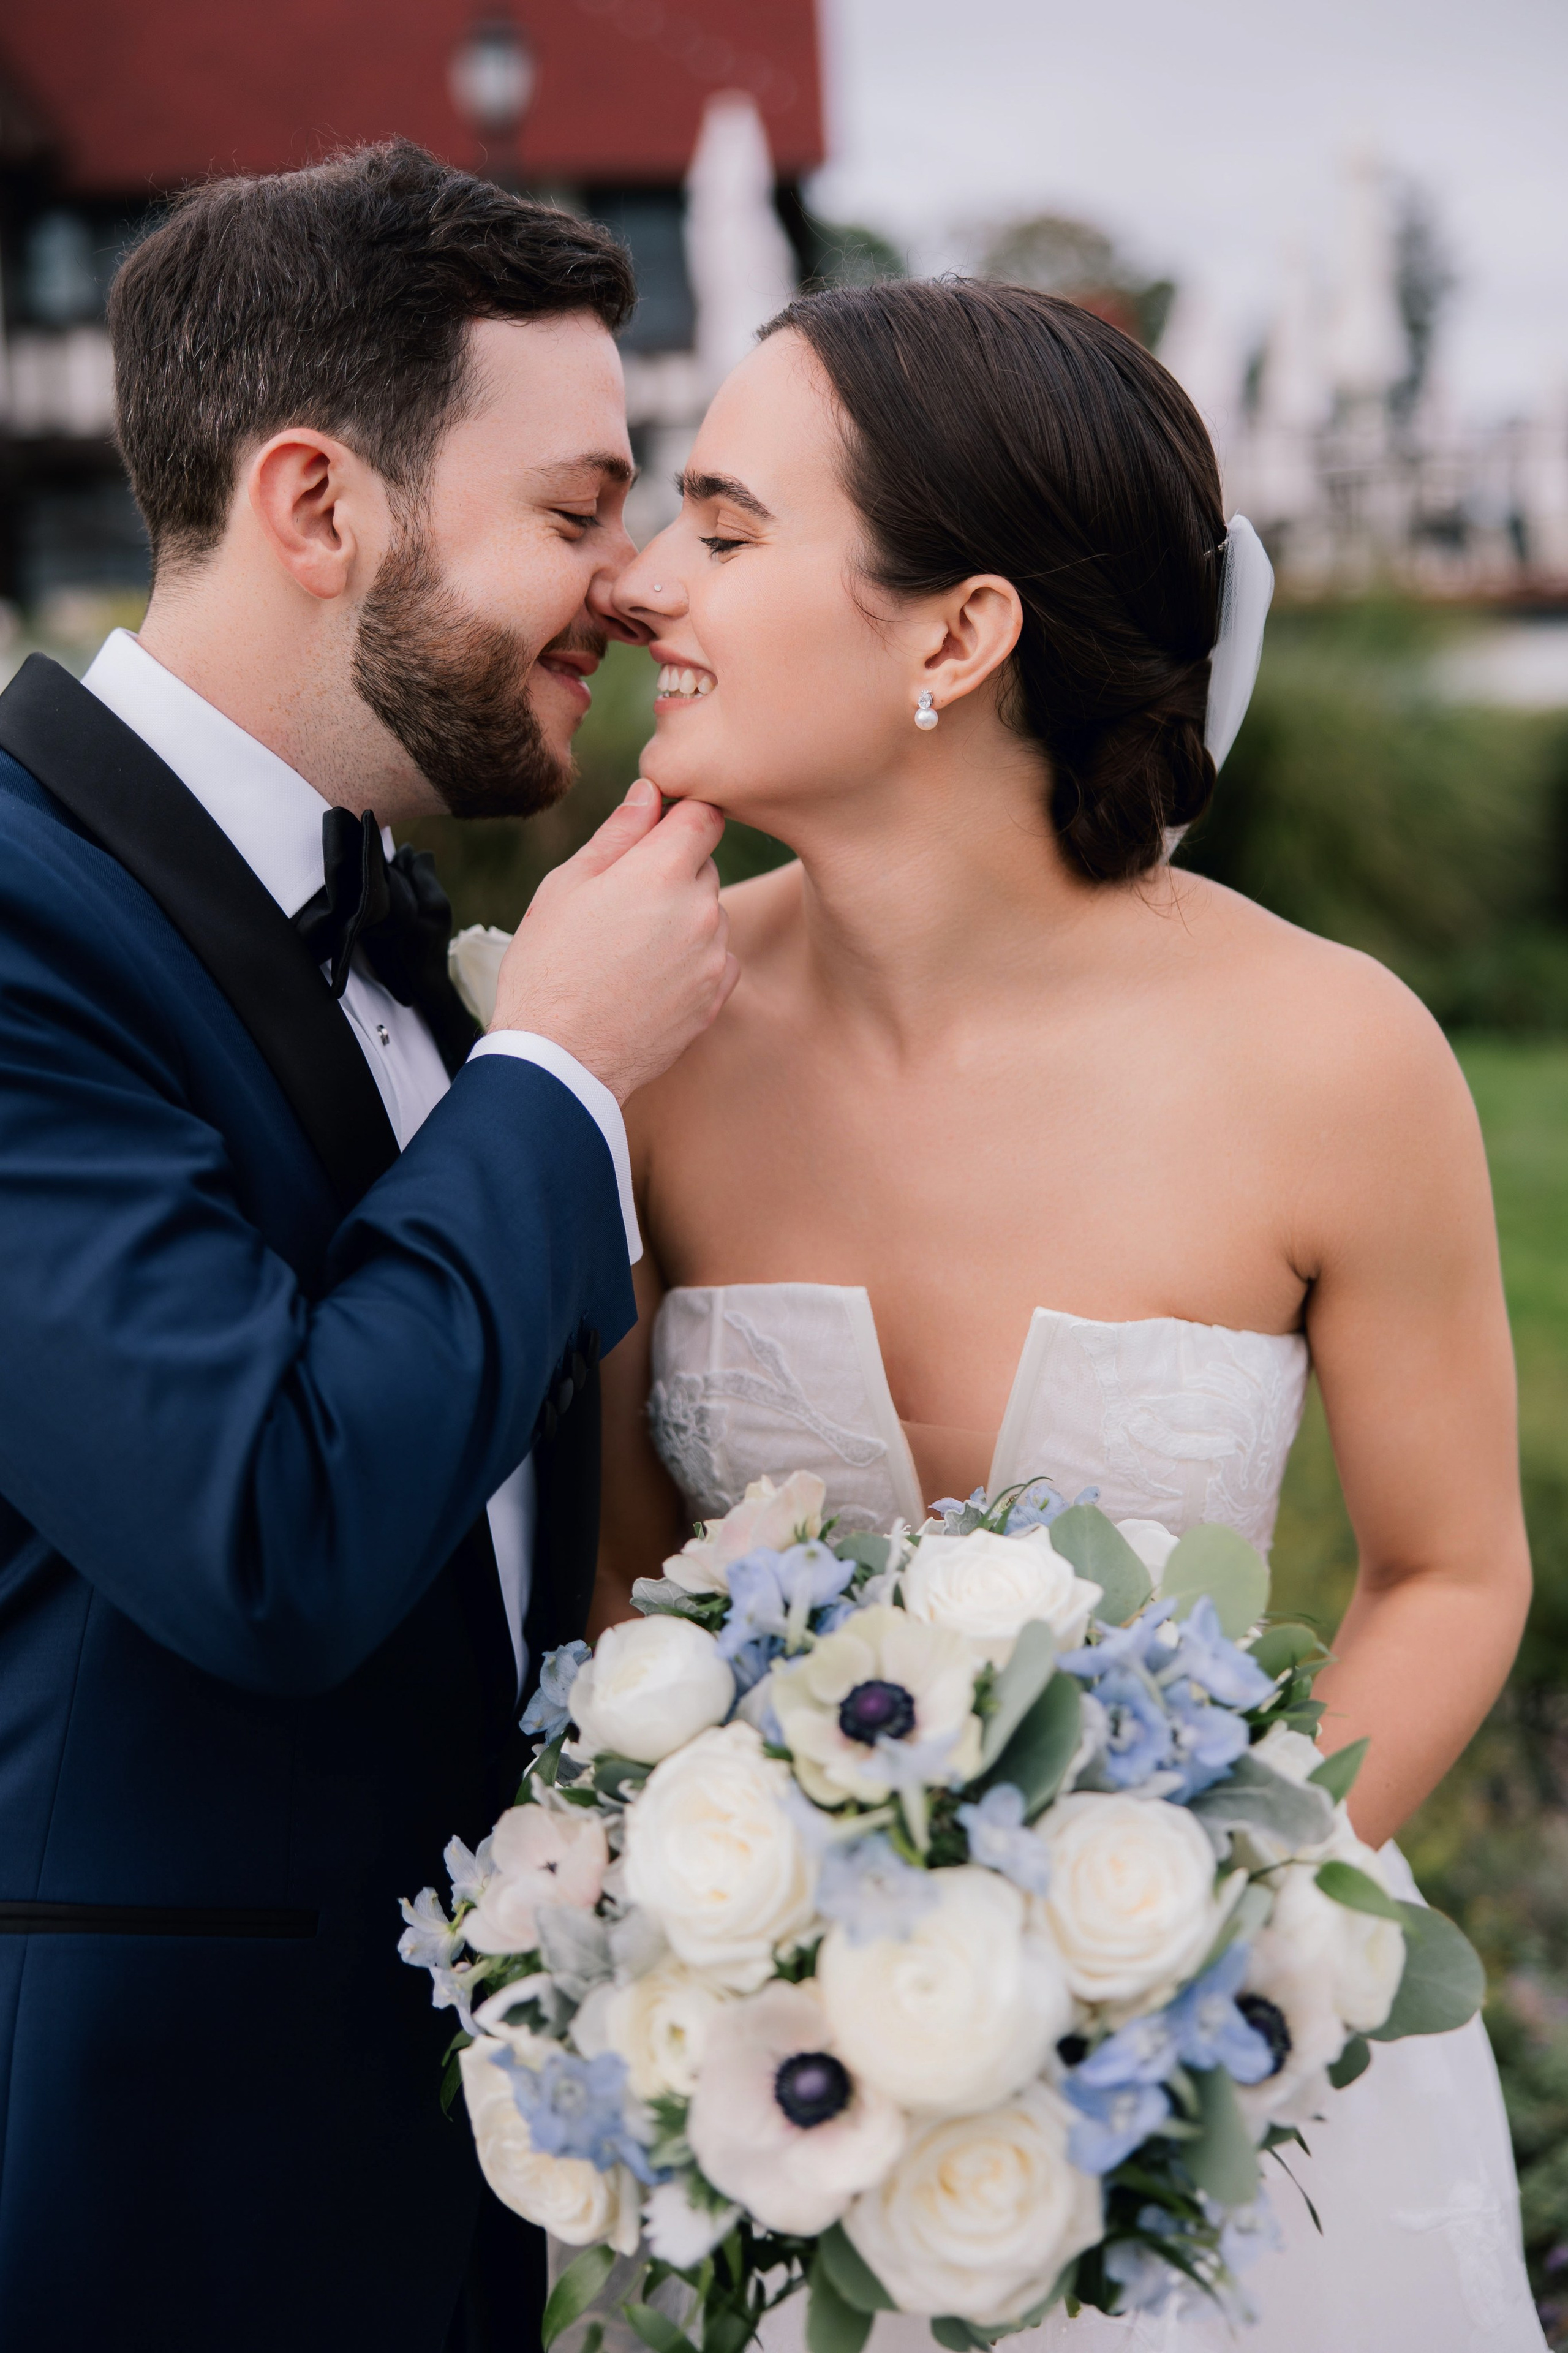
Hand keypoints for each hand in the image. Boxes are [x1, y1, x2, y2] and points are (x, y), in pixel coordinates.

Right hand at [490, 781, 738, 1100]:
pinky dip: (693, 961)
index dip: (681, 817)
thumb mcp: (566, 887)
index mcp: (662, 871)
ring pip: (710, 914)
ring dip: (683, 919)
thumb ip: (617, 835)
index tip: (656, 833)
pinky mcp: (716, 997)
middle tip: (621, 906)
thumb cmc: (548, 967)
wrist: (560, 1060)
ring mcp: (714, 957)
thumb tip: (650, 793)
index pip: (705, 814)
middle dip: (672, 872)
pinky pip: (718, 959)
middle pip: (705, 865)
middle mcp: (700, 909)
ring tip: (629, 950)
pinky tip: (650, 978)